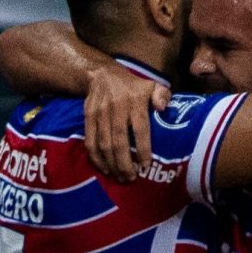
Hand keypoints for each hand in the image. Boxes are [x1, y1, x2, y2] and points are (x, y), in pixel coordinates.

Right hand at [84, 64, 168, 182]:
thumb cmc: (133, 86)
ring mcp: (100, 113)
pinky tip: (104, 169)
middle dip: (125, 163)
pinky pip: (90, 141)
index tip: (145, 165)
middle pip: (119, 141)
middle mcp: (117, 108)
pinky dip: (96, 158)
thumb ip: (162, 95)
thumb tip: (163, 108)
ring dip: (112, 164)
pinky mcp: (88, 117)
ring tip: (120, 177)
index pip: (140, 128)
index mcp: (135, 101)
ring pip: (104, 144)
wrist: (101, 74)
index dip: (142, 149)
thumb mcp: (152, 84)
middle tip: (131, 178)